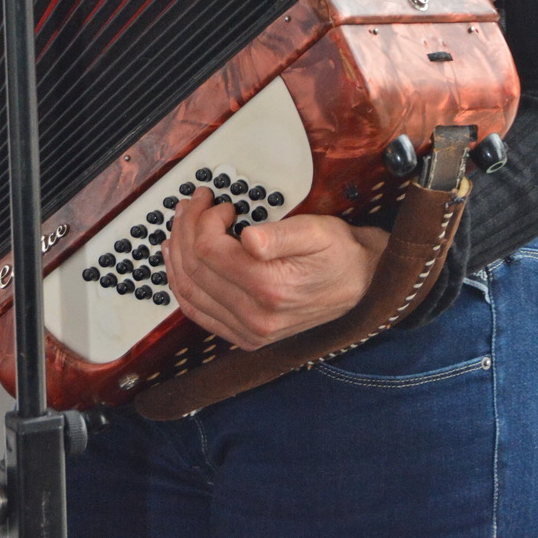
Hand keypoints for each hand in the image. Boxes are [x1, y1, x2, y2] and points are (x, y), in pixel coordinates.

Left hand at [163, 187, 388, 350]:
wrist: (360, 286)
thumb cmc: (339, 255)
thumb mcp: (317, 232)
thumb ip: (281, 234)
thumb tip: (248, 237)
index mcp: (270, 288)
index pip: (209, 251)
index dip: (203, 219)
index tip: (216, 202)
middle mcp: (255, 317)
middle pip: (194, 269)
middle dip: (185, 229)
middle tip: (192, 204)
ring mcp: (248, 332)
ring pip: (188, 292)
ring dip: (176, 255)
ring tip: (180, 226)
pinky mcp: (244, 336)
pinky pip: (197, 312)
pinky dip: (181, 284)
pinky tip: (179, 262)